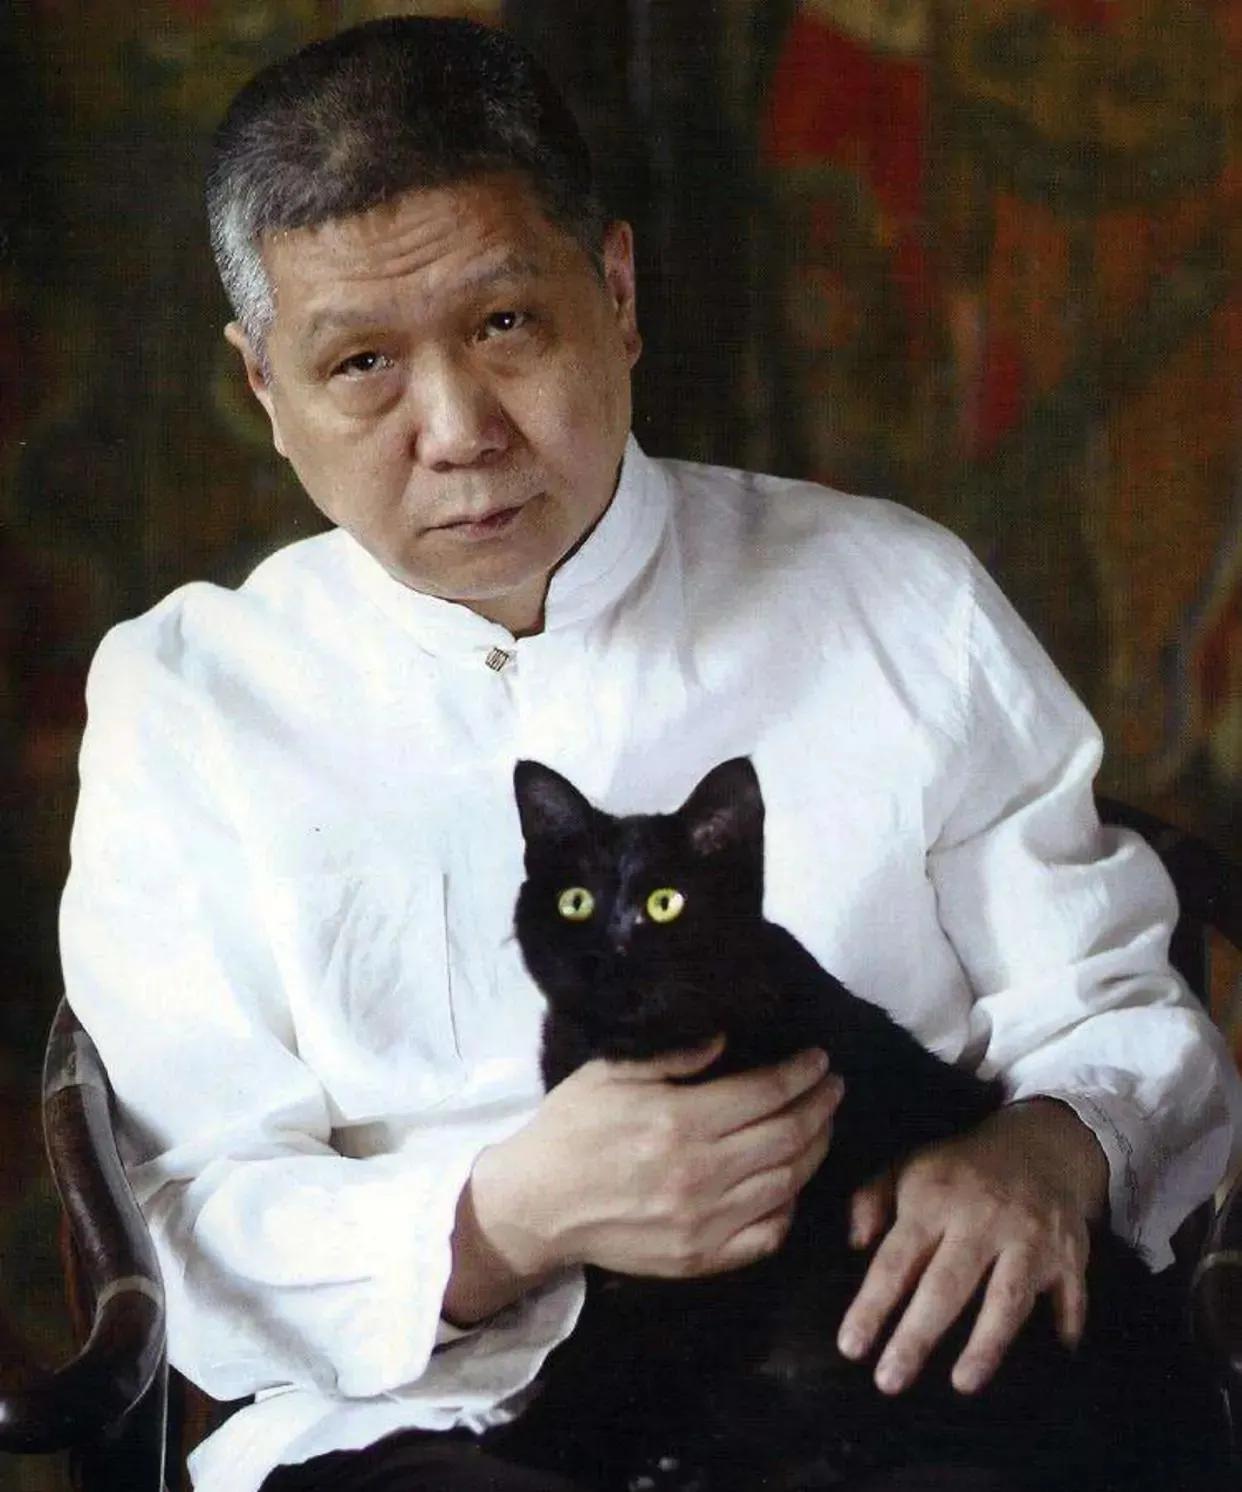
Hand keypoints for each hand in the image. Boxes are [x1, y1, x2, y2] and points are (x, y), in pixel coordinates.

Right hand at [444, 1039, 842, 1323]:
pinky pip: (767, 1235)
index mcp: (680, 1120)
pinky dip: (790, 1207)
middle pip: (788, 1136)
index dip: (801, 1073)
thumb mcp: (609, 1073)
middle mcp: (701, 1172)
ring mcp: (704, 1221)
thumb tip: (725, 1039)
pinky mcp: (700, 1258)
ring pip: (787, 1184)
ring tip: (823, 1125)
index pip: (766, 1093)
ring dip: (815, 1150)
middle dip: (821, 1106)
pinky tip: (793, 1184)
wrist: (536, 1206)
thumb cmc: (570, 1128)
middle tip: (833, 1087)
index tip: (819, 1059)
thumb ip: (671, 1055)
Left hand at [836, 1098, 1107, 1395]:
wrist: (1036, 1144)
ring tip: (962, 1383)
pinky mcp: (1070, 1252)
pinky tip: (1058, 1349)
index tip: (850, 1347)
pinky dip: (1066, 1320)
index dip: (872, 1304)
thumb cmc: (959, 1171)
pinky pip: (1069, 1294)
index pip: (896, 1259)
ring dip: (986, 1343)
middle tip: (889, 1381)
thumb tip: (855, 1245)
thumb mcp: (906, 1168)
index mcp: (934, 1200)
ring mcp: (1029, 1236)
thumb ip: (870, 1200)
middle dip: (917, 1335)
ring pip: (1008, 1297)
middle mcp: (981, 1218)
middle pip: (947, 1284)